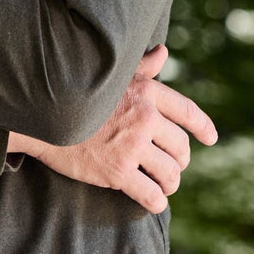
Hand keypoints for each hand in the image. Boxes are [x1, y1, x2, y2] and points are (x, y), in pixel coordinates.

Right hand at [7, 44, 216, 213]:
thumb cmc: (76, 92)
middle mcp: (145, 118)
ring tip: (163, 186)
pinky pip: (151, 194)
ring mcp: (132, 146)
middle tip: (172, 167)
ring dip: (169, 183)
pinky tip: (153, 202)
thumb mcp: (113, 75)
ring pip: (170, 173)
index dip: (203, 127)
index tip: (210, 139)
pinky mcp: (118, 171)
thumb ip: (141, 68)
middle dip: (179, 160)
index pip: (187, 112)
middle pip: (181, 148)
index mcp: (147, 92)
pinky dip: (156, 201)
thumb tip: (162, 52)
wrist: (42, 115)